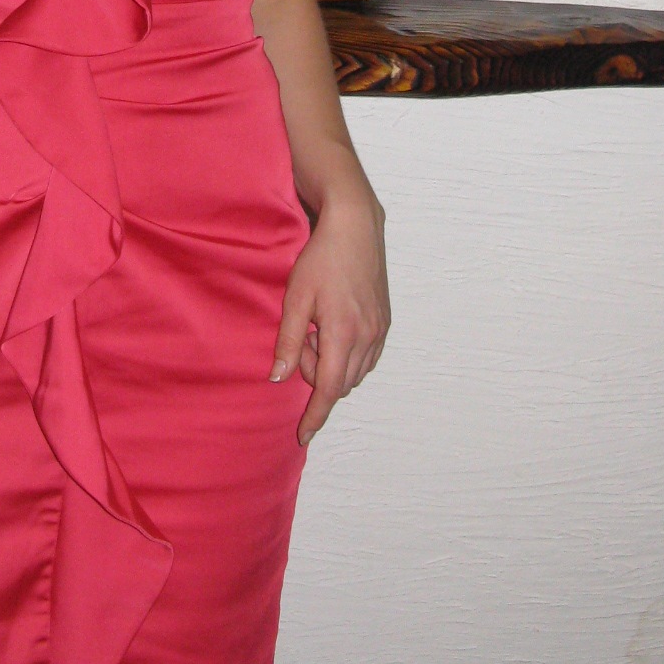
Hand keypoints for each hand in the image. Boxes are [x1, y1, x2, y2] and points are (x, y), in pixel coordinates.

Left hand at [271, 186, 388, 446]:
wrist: (355, 227)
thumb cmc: (321, 259)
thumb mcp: (295, 298)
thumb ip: (288, 341)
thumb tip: (278, 378)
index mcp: (343, 333)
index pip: (327, 389)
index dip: (315, 416)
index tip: (303, 436)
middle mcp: (367, 337)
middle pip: (339, 382)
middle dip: (316, 375)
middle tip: (302, 339)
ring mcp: (380, 330)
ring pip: (354, 372)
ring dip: (332, 364)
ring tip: (316, 328)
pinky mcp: (386, 321)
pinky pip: (367, 357)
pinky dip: (347, 355)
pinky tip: (333, 328)